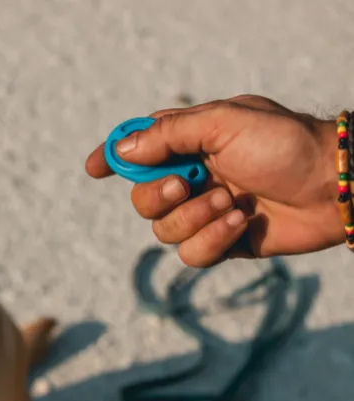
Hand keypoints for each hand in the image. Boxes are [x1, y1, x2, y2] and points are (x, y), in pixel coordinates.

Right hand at [85, 95, 341, 266]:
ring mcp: (205, 212)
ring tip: (231, 203)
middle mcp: (192, 177)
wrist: (334, 185)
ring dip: (194, 218)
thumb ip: (168, 134)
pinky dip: (212, 240)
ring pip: (163, 231)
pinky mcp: (221, 242)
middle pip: (142, 198)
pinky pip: (191, 255)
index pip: (137, 149)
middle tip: (187, 184)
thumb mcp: (224, 122)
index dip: (112, 158)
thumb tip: (121, 151)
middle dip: (159, 195)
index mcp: (189, 142)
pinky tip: (241, 223)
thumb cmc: (284, 144)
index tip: (94, 169)